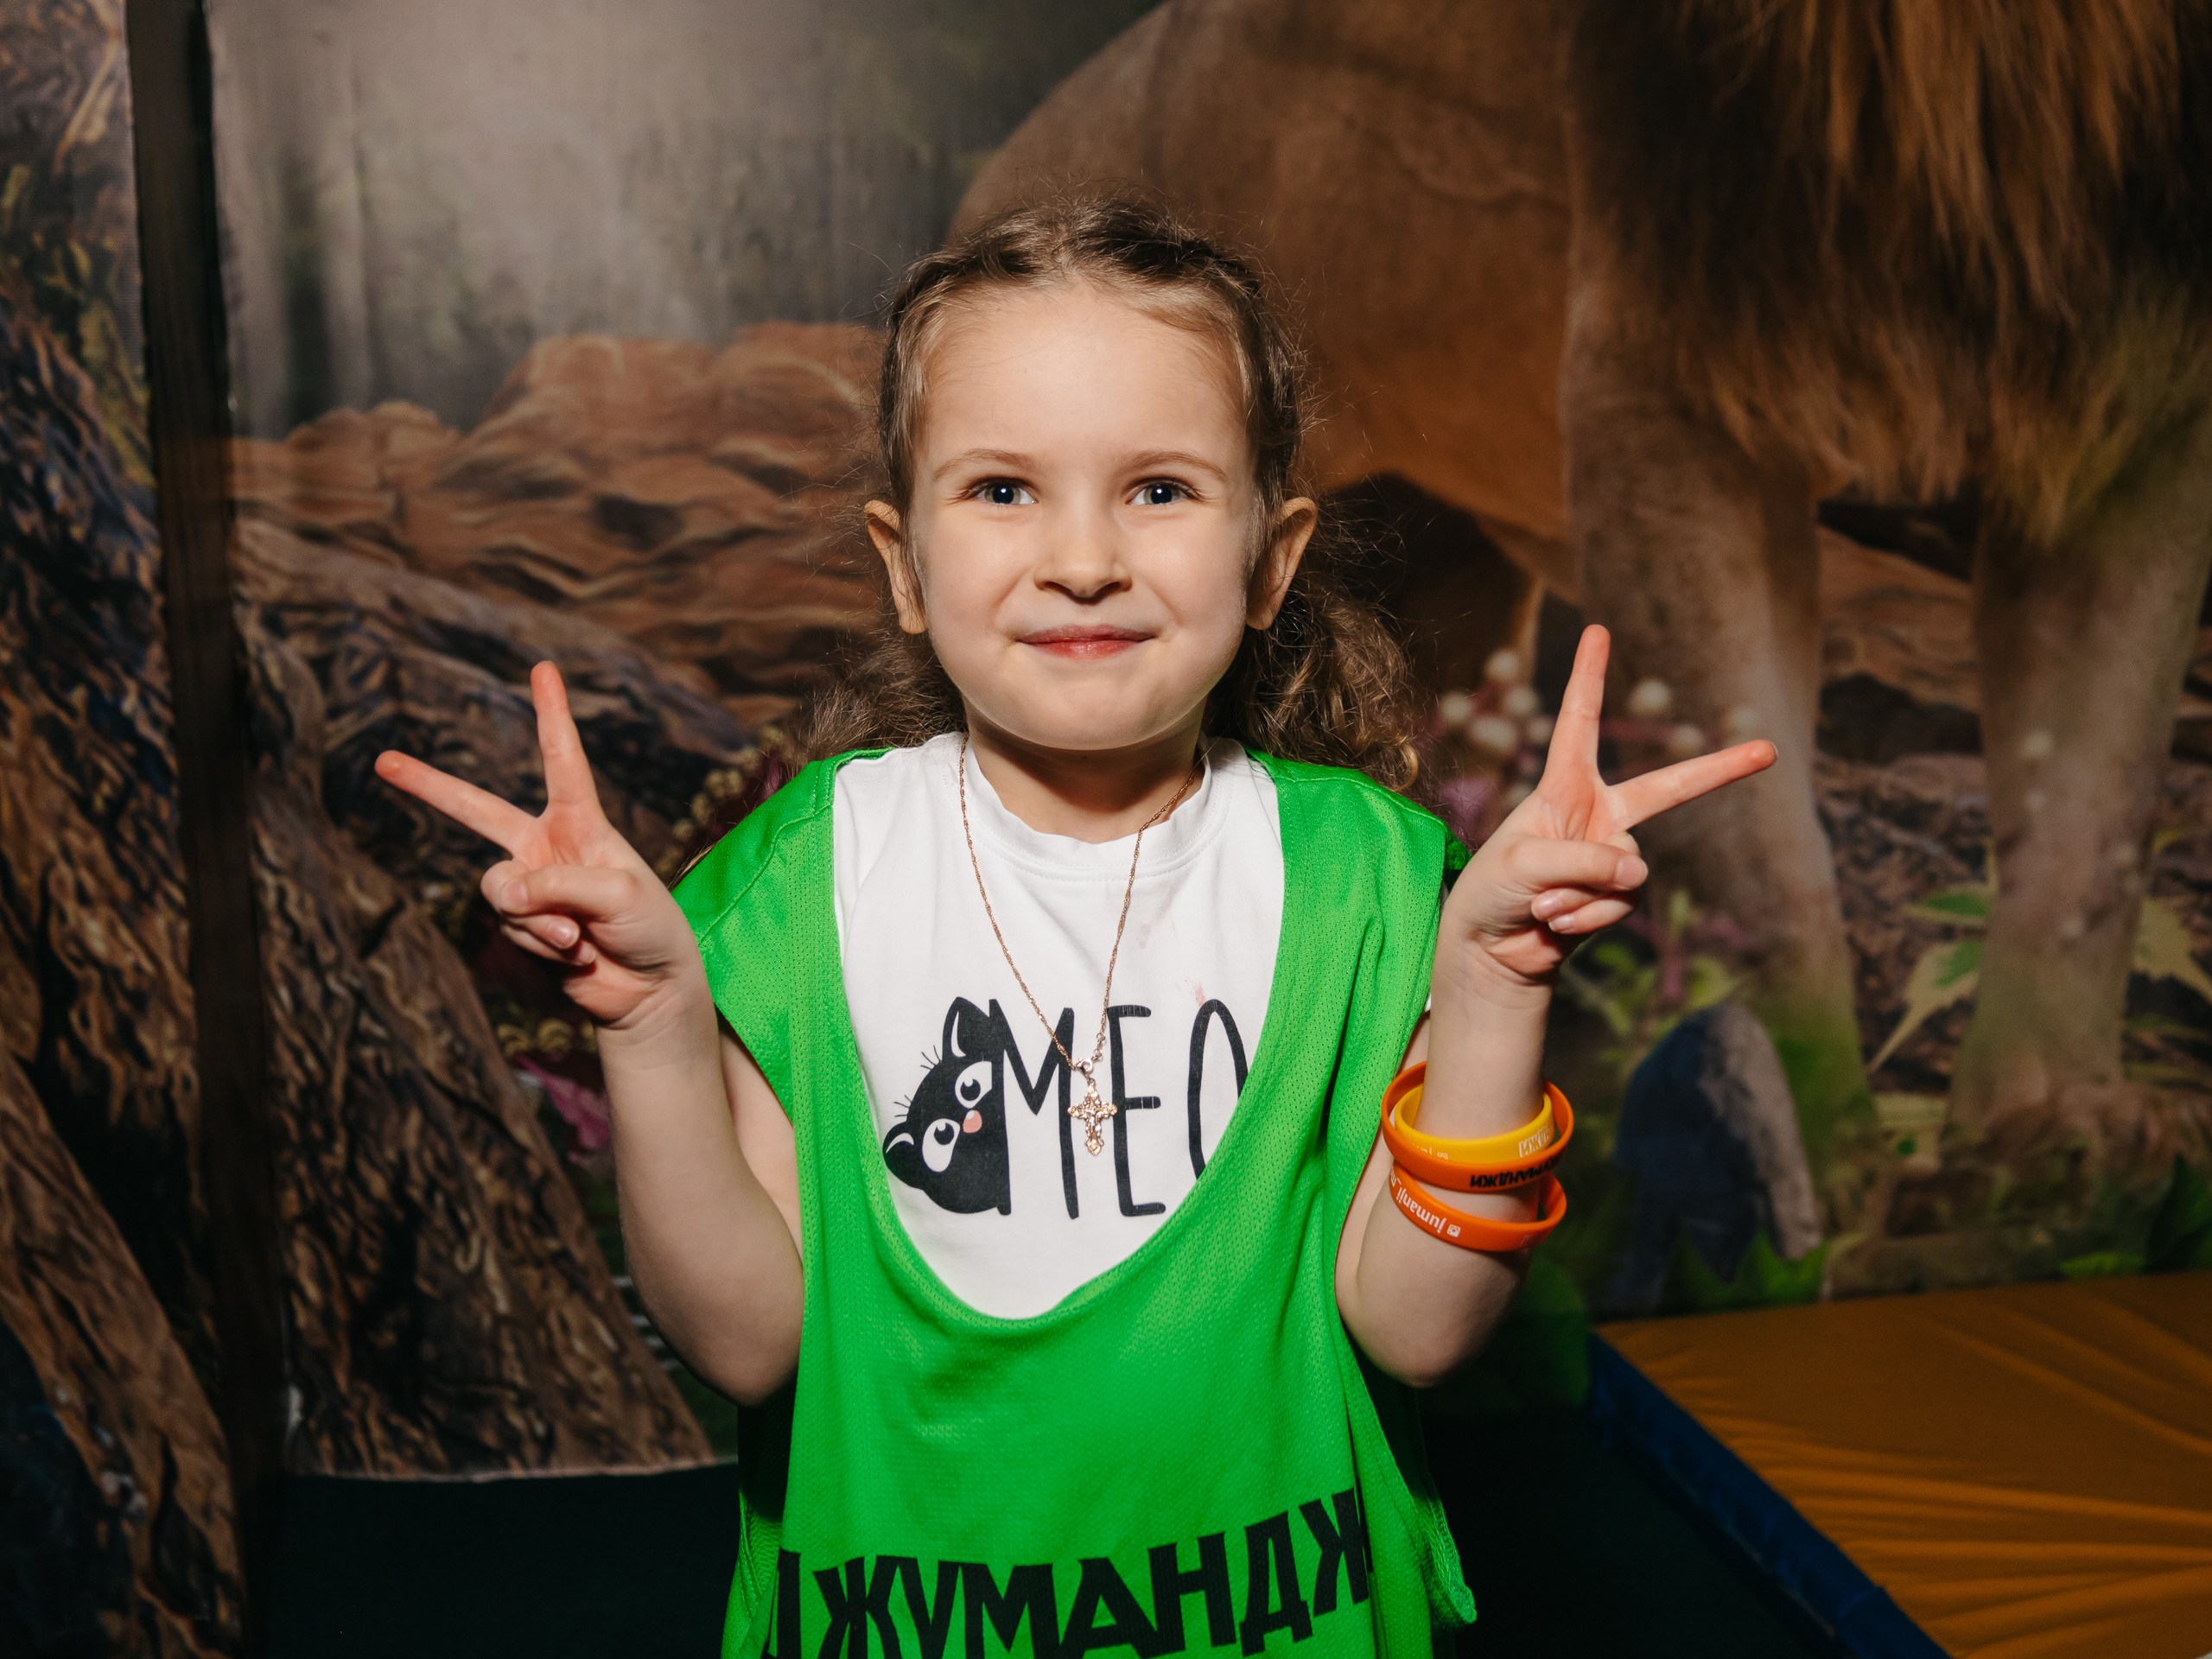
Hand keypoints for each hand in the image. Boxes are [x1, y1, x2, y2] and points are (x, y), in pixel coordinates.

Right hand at [373, 662, 701, 1030]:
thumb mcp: (617, 894)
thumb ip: (557, 883)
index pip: (562, 760)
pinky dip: (541, 943)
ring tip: (582, 937)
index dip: (551, 714)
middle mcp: (546, 847)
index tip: (544, 669)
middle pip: (477, 810)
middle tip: (383, 762)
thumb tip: (502, 890)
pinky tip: (574, 955)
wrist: (649, 989)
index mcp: (580, 823)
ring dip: (541, 918)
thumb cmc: (650, 928)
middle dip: (429, 787)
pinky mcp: (519, 926)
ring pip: (499, 890)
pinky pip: (509, 927)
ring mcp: (529, 887)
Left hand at [1443, 625, 1774, 985]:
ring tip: (1541, 904)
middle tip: (1770, 750)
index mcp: (1563, 787)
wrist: (1489, 949)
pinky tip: (1555, 924)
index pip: (1580, 722)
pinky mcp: (1616, 897)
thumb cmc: (1491, 891)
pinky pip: (1620, 904)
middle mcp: (1596, 814)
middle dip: (1719, 770)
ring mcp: (1611, 857)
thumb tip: (1636, 872)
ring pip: (1627, 870)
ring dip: (1580, 893)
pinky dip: (1586, 917)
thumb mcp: (1523, 864)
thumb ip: (1582, 861)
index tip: (1598, 631)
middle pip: (1669, 789)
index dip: (1589, 676)